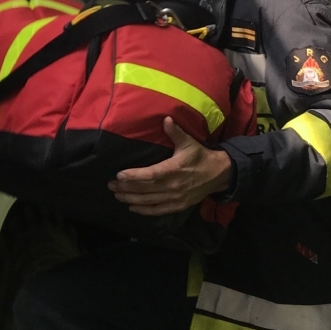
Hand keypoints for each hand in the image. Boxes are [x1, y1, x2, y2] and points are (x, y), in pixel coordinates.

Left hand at [110, 118, 233, 216]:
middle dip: (126, 188)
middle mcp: (173, 185)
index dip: (134, 176)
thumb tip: (165, 119)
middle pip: (145, 189)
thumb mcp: (189, 143)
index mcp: (174, 169)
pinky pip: (159, 210)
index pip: (150, 174)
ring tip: (117, 196)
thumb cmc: (201, 157)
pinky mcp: (179, 205)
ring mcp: (176, 197)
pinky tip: (133, 208)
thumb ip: (175, 133)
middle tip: (110, 186)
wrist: (219, 174)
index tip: (119, 175)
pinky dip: (145, 210)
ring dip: (131, 199)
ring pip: (149, 200)